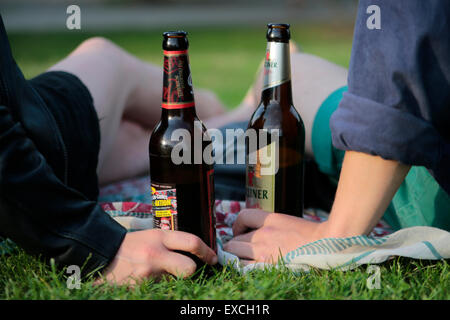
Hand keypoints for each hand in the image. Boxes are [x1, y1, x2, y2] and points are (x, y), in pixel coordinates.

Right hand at [97, 229, 217, 284]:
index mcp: (160, 237)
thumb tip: (196, 255)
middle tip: (184, 270)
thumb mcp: (153, 237)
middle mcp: (155, 254)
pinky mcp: (140, 287)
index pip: (192, 242)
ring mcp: (147, 273)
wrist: (103, 254)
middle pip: (189, 269)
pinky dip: (158, 286)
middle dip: (190, 271)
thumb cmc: (132, 245)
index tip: (213, 258)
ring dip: (169, 279)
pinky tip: (148, 279)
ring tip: (156, 272)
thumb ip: (172, 244)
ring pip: (174, 282)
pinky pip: (160, 289)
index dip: (207, 252)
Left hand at [223, 209, 324, 264]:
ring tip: (243, 258)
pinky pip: (242, 266)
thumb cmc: (310, 235)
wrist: (325, 246)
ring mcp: (262, 250)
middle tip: (241, 248)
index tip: (239, 230)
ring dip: (237, 255)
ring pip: (235, 253)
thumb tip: (258, 229)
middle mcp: (263, 234)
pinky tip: (248, 265)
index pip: (242, 216)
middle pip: (234, 239)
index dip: (237, 224)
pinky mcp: (265, 265)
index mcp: (269, 219)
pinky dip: (242, 266)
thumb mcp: (287, 221)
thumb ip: (270, 224)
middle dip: (236, 243)